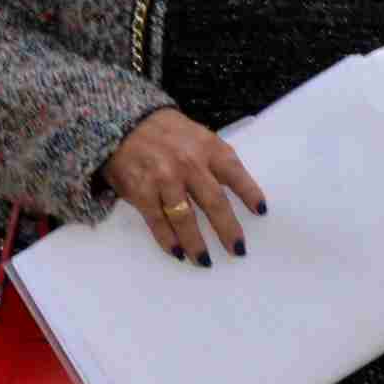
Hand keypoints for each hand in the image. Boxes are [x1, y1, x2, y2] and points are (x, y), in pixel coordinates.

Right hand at [101, 109, 267, 264]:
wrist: (122, 122)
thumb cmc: (166, 133)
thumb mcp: (197, 135)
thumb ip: (215, 161)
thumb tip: (238, 193)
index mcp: (207, 147)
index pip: (234, 173)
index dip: (250, 193)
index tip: (261, 211)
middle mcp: (188, 163)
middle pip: (214, 202)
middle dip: (228, 229)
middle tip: (237, 250)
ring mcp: (164, 178)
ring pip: (185, 218)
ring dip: (196, 243)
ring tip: (204, 261)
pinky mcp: (141, 191)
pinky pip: (158, 222)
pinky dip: (168, 240)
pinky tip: (177, 253)